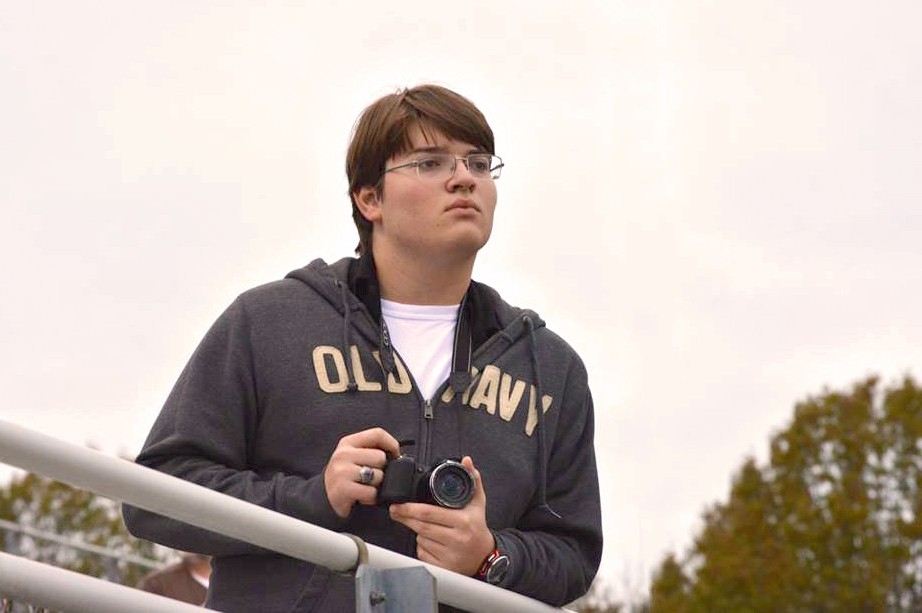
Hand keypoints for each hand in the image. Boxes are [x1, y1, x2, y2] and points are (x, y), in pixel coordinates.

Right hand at [324, 428, 400, 517]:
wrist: (324, 497)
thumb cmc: (346, 475)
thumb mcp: (354, 456)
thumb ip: (372, 450)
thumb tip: (397, 455)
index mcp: (348, 442)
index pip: (377, 434)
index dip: (392, 444)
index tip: (396, 455)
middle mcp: (343, 454)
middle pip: (380, 457)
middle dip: (381, 470)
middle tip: (370, 477)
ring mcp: (341, 472)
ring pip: (378, 475)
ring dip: (376, 485)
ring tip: (364, 486)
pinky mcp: (342, 489)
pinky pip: (371, 492)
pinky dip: (371, 498)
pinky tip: (361, 497)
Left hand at [388, 456, 494, 575]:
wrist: (485, 557)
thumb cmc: (477, 527)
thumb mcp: (477, 502)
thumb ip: (473, 480)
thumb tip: (466, 460)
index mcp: (463, 521)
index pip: (429, 514)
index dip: (410, 509)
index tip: (397, 505)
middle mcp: (457, 539)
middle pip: (421, 527)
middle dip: (405, 518)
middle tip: (395, 511)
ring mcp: (449, 556)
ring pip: (420, 540)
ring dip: (416, 531)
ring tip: (424, 526)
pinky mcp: (443, 568)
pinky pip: (423, 554)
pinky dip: (421, 546)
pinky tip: (431, 542)